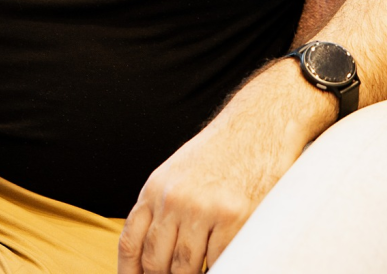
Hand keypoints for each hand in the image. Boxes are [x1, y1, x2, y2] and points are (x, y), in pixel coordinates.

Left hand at [118, 64, 331, 272]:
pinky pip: (220, 261)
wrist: (256, 126)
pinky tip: (222, 263)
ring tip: (200, 271)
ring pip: (186, 268)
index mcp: (155, 188)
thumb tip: (150, 257)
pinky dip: (219, 268)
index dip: (130, 273)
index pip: (131, 241)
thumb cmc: (219, 156)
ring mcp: (203, 209)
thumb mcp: (178, 174)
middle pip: (156, 261)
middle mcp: (174, 199)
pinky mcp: (235, 218)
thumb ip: (162, 209)